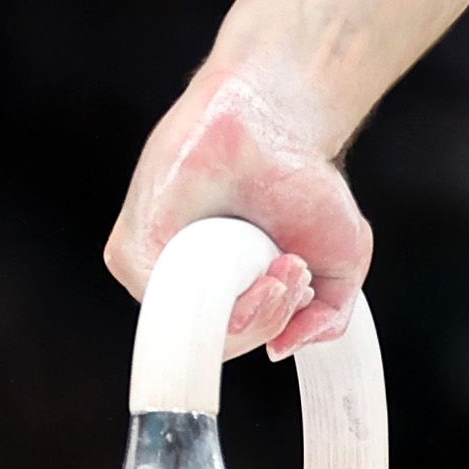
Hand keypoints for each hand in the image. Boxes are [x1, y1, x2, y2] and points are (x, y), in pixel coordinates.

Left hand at [103, 53, 375, 359]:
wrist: (276, 119)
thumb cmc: (303, 185)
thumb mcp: (338, 266)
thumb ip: (326, 319)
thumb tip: (282, 349)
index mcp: (221, 296)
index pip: (234, 344)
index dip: (270, 329)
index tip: (302, 293)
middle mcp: (184, 286)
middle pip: (215, 343)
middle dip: (267, 319)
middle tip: (295, 275)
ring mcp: (154, 269)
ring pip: (191, 329)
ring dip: (250, 311)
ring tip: (284, 267)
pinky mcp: (130, 249)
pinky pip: (161, 298)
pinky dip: (212, 293)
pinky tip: (254, 263)